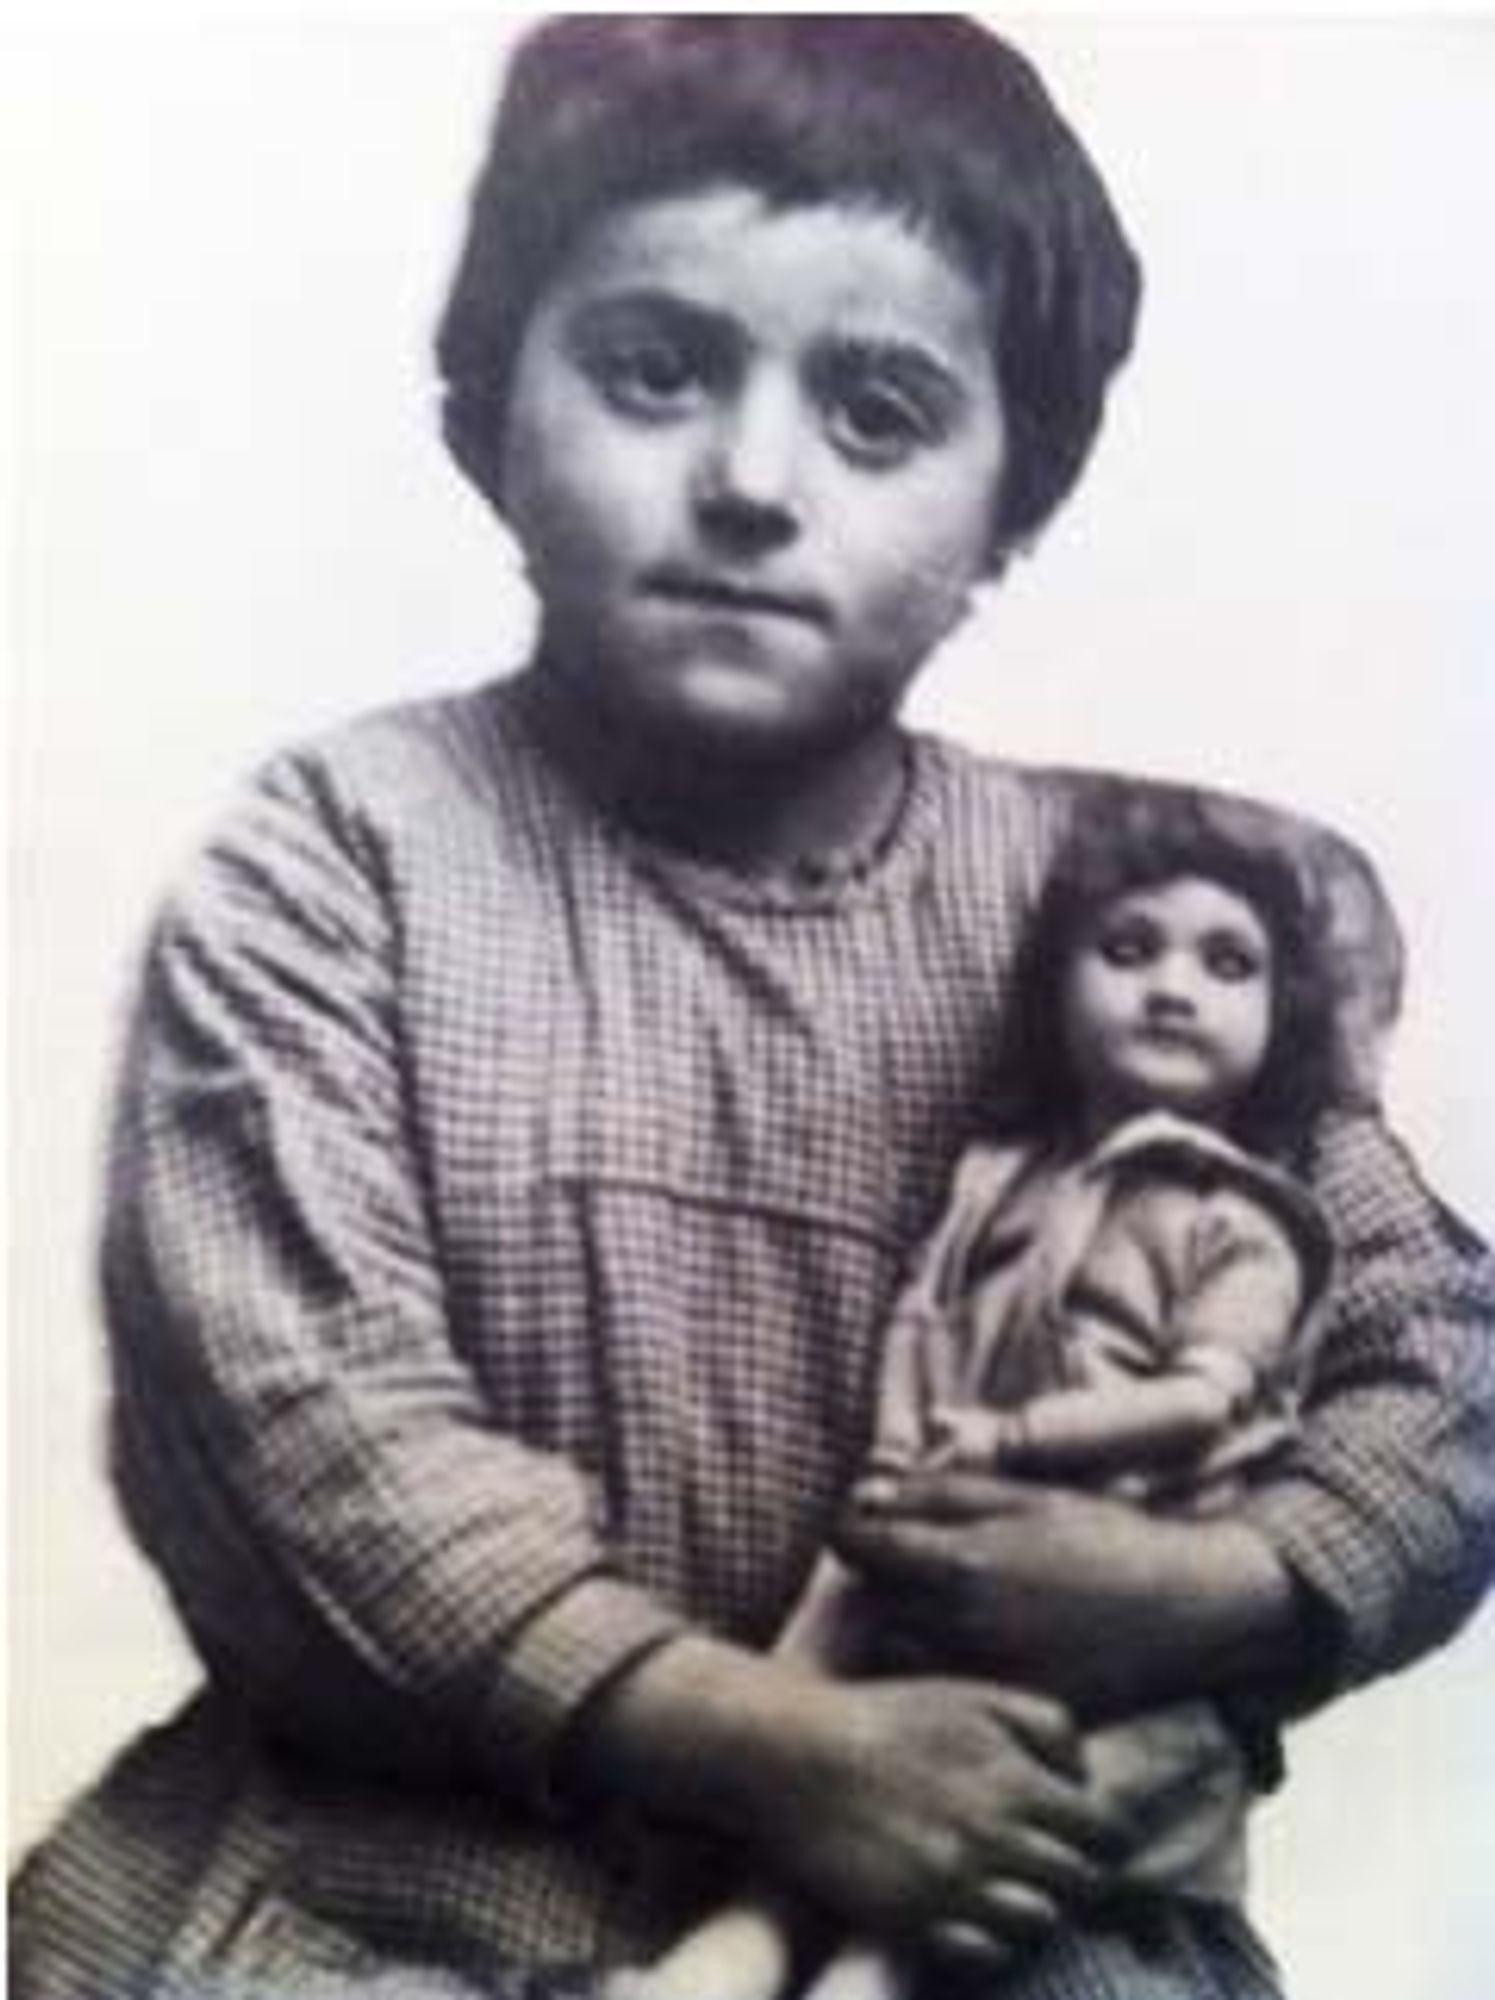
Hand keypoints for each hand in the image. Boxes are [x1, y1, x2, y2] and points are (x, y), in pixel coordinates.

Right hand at [577, 1636, 1127, 1971]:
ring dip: (1033, 1908)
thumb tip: (1085, 1774)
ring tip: (1006, 1888)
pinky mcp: (914, 1919)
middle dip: (1075, 1876)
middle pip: (1082, 1884)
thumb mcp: (972, 1696)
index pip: (1106, 1833)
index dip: (1103, 1838)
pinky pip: (987, 1954)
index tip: (1078, 1835)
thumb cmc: (885, 1718)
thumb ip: (1044, 1723)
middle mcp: (994, 1835)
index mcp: (1014, 1778)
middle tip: (1043, 1864)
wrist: (793, 1754)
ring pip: (1041, 1923)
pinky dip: (991, 1940)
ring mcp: (954, 1882)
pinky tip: (970, 1913)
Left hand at [834, 1470, 1295, 1719]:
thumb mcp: (1026, 1496)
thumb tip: (874, 1493)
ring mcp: (981, 1677)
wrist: (1186, 1609)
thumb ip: (943, 1494)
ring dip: (903, 1637)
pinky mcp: (1007, 1715)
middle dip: (878, 1587)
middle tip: (908, 1576)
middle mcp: (957, 1624)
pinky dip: (941, 1677)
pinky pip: (944, 1698)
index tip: (869, 1533)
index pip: (853, 1545)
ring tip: (940, 1619)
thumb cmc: (1104, 1538)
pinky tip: (974, 1655)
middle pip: (868, 1607)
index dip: (855, 1533)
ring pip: (897, 1659)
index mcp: (956, 1559)